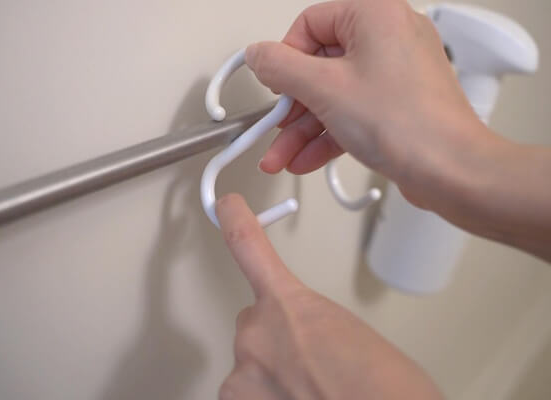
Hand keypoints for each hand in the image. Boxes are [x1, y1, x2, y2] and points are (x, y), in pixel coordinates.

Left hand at [215, 194, 443, 399]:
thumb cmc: (384, 388)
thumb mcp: (351, 339)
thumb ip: (315, 329)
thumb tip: (308, 351)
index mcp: (289, 302)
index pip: (248, 246)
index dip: (234, 222)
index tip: (226, 207)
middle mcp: (255, 332)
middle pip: (255, 326)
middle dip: (278, 341)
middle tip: (312, 364)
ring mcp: (243, 371)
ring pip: (251, 364)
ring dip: (274, 375)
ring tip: (311, 390)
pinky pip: (245, 394)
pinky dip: (265, 398)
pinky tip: (296, 398)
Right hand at [245, 0, 498, 207]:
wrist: (451, 171)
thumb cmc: (406, 123)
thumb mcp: (323, 88)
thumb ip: (280, 67)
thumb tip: (258, 55)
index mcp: (375, 15)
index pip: (310, 23)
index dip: (285, 57)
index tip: (274, 87)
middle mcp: (389, 38)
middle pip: (320, 64)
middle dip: (291, 106)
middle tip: (274, 127)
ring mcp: (397, 74)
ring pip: (335, 94)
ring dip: (303, 128)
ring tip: (282, 156)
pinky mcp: (399, 105)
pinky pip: (353, 112)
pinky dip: (328, 134)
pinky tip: (305, 160)